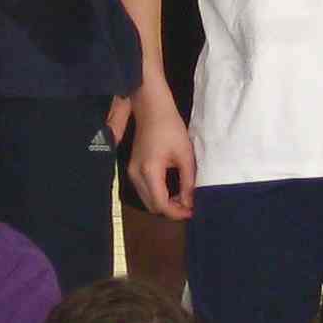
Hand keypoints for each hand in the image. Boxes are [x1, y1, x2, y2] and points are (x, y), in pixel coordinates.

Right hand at [125, 90, 194, 219]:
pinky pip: (144, 191)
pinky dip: (157, 195)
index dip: (176, 212)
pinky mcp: (132, 169)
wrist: (152, 110)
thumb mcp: (185, 156)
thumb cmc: (170, 128)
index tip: (192, 212)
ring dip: (164, 203)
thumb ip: (188, 182)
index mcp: (149, 171)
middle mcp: (136, 175)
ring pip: (147, 200)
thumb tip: (190, 203)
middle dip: (170, 210)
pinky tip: (172, 190)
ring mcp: (131, 173)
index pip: (161, 204)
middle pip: (152, 206)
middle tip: (189, 206)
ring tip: (183, 199)